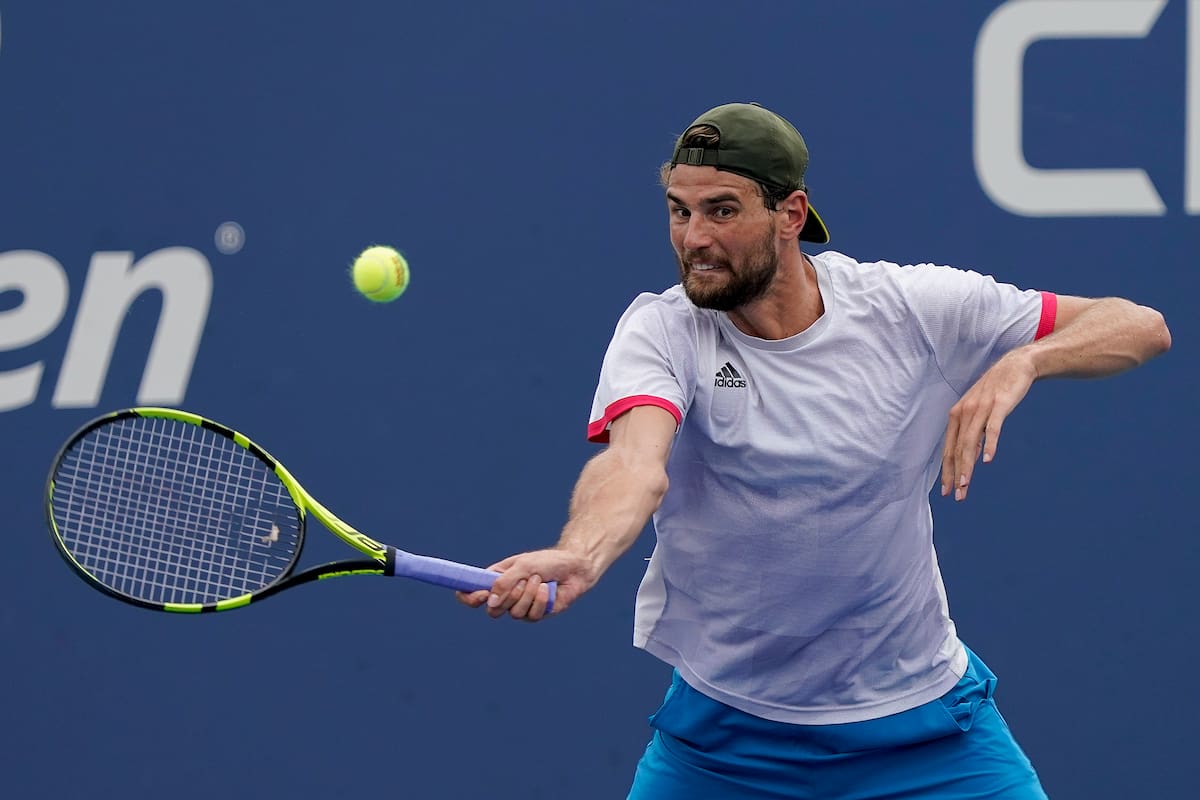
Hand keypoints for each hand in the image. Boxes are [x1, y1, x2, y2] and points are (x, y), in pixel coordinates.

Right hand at [455, 548, 597, 620]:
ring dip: (528, 595)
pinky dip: (540, 600)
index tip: (479, 596)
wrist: (573, 567)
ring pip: (514, 613)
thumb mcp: (523, 566)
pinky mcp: (536, 614)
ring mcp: (521, 607)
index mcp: (495, 581)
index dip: (469, 598)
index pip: (472, 594)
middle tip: (522, 582)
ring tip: (539, 579)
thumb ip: (504, 582)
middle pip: (493, 611)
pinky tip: (547, 589)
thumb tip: (490, 602)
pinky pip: (532, 615)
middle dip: (508, 597)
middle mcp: (506, 596)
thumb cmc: (546, 562)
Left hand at [941, 350, 1037, 500]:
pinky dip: (989, 444)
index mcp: (957, 416)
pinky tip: (987, 460)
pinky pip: (992, 428)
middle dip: (955, 474)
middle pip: (957, 449)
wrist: (1015, 366)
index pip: (948, 449)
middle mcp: (964, 412)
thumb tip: (971, 459)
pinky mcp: (999, 405)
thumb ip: (973, 434)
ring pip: (970, 442)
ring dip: (967, 466)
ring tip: (966, 485)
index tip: (946, 491)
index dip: (946, 471)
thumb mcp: (980, 414)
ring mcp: (981, 408)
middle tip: (956, 495)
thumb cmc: (995, 392)